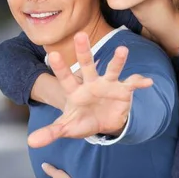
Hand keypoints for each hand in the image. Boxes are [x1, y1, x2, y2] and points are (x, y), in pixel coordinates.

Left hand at [28, 32, 152, 147]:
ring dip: (117, 61)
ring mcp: (108, 85)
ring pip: (112, 70)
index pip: (65, 78)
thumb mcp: (67, 127)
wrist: (103, 123)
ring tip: (123, 50)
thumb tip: (31, 142)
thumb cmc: (82, 121)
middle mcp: (91, 83)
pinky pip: (132, 84)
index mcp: (75, 90)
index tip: (52, 55)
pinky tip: (147, 82)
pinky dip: (140, 82)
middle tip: (80, 35)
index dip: (60, 68)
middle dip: (84, 51)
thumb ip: (51, 132)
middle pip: (87, 65)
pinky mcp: (123, 90)